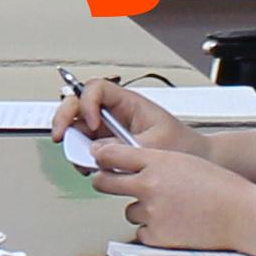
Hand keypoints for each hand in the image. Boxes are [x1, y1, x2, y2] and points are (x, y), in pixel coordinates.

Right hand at [54, 76, 198, 159]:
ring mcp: (108, 129)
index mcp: (128, 102)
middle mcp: (114, 113)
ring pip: (76, 127)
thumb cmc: (182, 145)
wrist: (194, 160)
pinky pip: (84, 147)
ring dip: (72, 141)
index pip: (97, 89)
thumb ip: (125, 148)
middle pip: (77, 103)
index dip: (88, 103)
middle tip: (60, 136)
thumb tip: (97, 151)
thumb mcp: (155, 145)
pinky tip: (89, 167)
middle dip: (63, 117)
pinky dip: (80, 157)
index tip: (94, 124)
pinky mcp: (106, 147)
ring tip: (82, 160)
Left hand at [94, 138, 255, 252]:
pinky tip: (175, 224)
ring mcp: (151, 213)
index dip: (102, 156)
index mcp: (158, 161)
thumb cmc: (220, 186)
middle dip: (104, 181)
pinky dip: (153, 230)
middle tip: (107, 182)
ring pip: (129, 210)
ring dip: (142, 210)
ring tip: (171, 208)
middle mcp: (149, 185)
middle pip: (105, 183)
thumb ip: (154, 160)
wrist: (243, 214)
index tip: (99, 159)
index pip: (113, 154)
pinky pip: (142, 232)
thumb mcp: (185, 160)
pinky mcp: (156, 237)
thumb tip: (125, 163)